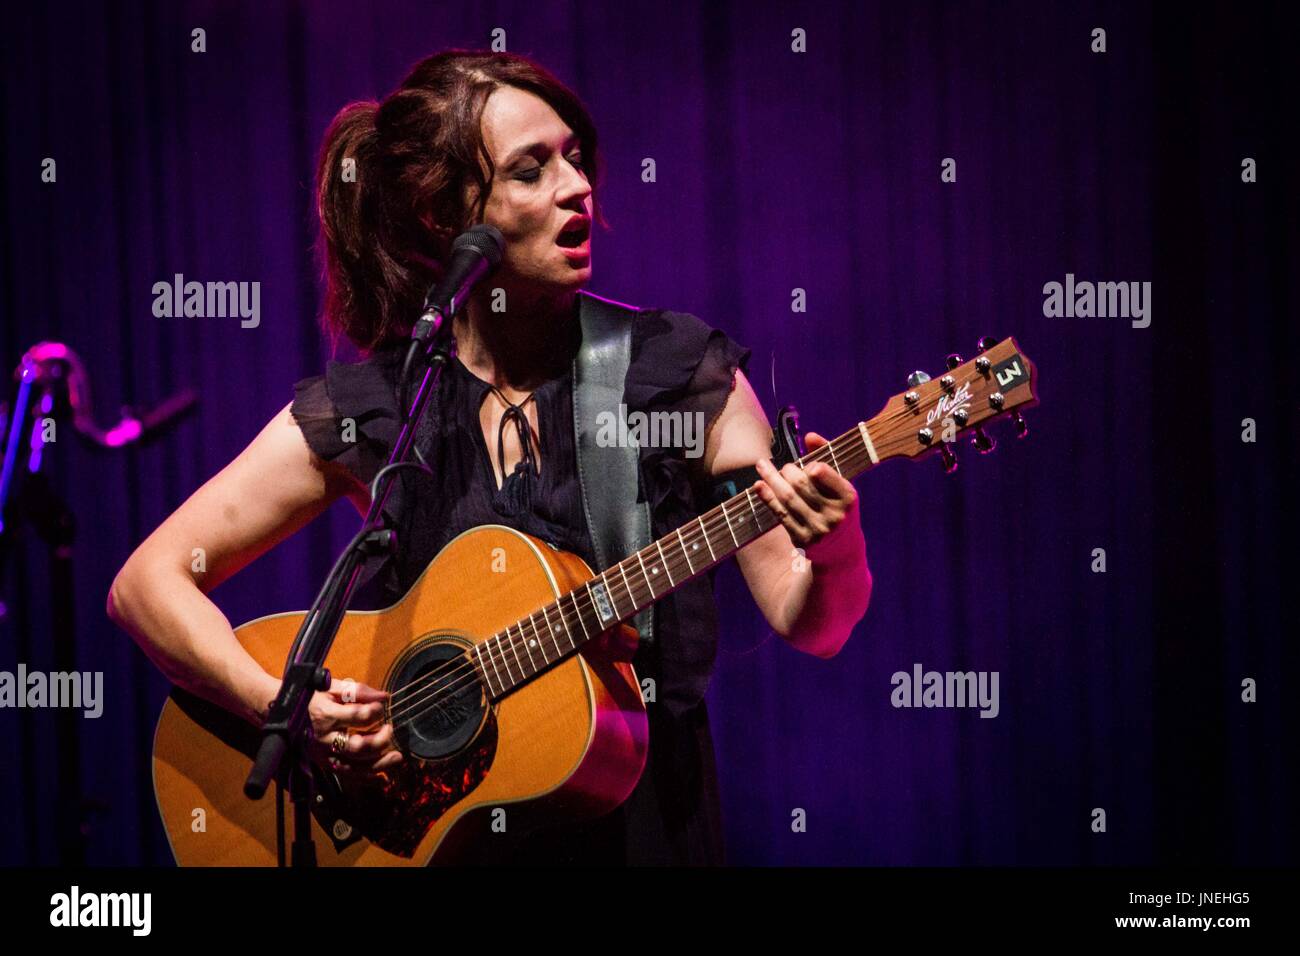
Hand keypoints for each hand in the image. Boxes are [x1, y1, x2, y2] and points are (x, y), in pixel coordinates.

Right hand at [306, 678, 402, 778]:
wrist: (282, 712)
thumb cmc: (310, 697)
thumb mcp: (331, 687)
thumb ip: (359, 691)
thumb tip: (384, 697)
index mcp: (325, 714)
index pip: (357, 716)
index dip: (374, 711)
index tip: (382, 706)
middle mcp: (324, 738)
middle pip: (357, 747)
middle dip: (380, 740)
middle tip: (390, 729)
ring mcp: (323, 754)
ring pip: (355, 766)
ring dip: (379, 764)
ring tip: (397, 757)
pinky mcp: (323, 763)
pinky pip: (348, 774)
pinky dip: (367, 776)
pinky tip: (382, 773)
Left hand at [752, 431, 861, 561]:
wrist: (843, 553)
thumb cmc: (840, 510)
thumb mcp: (842, 487)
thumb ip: (828, 458)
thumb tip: (809, 436)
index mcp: (848, 498)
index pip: (821, 472)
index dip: (808, 465)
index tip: (805, 465)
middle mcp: (834, 515)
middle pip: (801, 484)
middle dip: (786, 470)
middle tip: (783, 466)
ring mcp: (818, 529)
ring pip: (787, 498)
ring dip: (771, 479)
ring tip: (761, 466)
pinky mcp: (803, 540)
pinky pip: (780, 514)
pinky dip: (767, 497)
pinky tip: (759, 485)